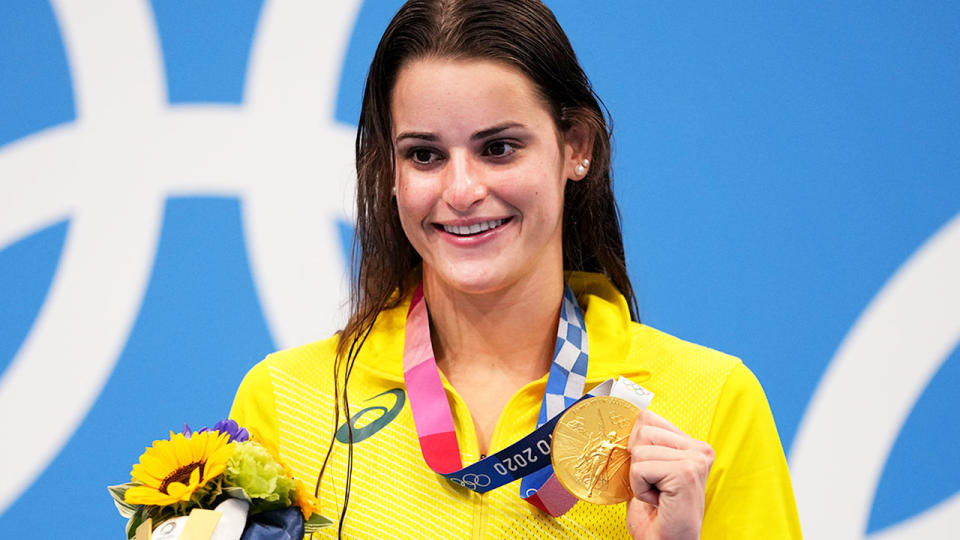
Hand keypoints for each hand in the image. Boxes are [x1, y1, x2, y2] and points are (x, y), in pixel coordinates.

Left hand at [625, 410, 713, 539]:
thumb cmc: (657, 515)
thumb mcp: (650, 470)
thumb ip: (644, 445)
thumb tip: (623, 423)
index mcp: (692, 445)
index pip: (648, 418)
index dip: (637, 446)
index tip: (651, 472)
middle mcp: (699, 449)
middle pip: (642, 430)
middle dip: (638, 463)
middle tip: (656, 487)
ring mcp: (695, 459)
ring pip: (639, 451)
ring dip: (639, 478)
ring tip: (658, 495)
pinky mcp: (685, 472)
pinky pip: (640, 468)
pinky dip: (641, 489)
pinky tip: (659, 501)